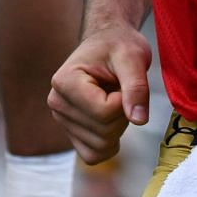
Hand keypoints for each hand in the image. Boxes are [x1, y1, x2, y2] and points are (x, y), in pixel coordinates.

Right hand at [48, 24, 150, 164]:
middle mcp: (57, 102)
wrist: (108, 42)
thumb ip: (136, 87)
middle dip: (122, 115)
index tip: (122, 81)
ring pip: (99, 147)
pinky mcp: (70, 131)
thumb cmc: (119, 45)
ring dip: (117, 127)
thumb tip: (139, 120)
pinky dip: (109, 143)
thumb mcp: (133, 57)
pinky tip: (112, 119)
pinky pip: (92, 155)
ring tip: (114, 99)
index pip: (103, 112)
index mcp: (65, 81)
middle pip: (102, 132)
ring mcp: (61, 119)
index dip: (124, 101)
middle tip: (120, 89)